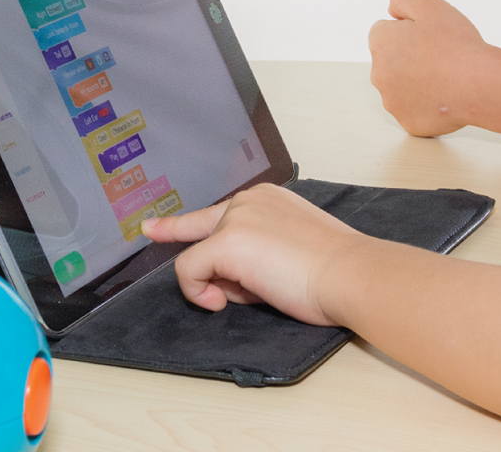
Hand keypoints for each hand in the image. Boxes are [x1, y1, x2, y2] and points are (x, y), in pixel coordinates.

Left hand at [139, 183, 363, 325]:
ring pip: (199, 257)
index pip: (219, 212)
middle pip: (204, 233)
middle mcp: (248, 200)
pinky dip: (198, 292)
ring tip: (260, 291)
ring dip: (221, 284)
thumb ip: (256, 252)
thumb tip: (223, 279)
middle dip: (192, 251)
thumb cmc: (333, 272)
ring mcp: (235, 219)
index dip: (183, 224)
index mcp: (267, 198)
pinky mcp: (225, 242)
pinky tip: (220, 302)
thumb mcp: (290, 249)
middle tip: (150, 230)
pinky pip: (189, 271)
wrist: (350, 273)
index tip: (155, 226)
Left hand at [368, 0, 494, 137]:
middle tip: (439, 57)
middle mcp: (379, 74)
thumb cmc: (457, 45)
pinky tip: (445, 97)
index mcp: (380, 43)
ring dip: (416, 82)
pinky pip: (415, 110)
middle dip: (409, 58)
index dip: (409, 32)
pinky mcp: (408, 122)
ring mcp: (392, 102)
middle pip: (391, 62)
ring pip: (402, 88)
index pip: (385, 33)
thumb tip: (392, 11)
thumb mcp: (430, 5)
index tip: (429, 37)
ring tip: (444, 77)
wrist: (478, 84)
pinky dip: (427, 105)